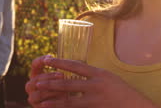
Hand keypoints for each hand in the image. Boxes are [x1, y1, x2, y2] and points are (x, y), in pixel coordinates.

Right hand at [25, 55, 65, 106]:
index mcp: (37, 76)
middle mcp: (32, 86)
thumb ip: (60, 71)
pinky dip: (52, 99)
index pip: (34, 65)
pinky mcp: (37, 107)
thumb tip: (65, 61)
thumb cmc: (66, 90)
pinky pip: (42, 103)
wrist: (67, 105)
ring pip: (38, 91)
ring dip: (51, 88)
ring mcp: (32, 97)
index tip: (51, 56)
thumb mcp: (64, 79)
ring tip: (64, 88)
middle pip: (35, 78)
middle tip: (62, 75)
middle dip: (49, 76)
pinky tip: (63, 97)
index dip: (40, 60)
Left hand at [31, 57, 157, 107]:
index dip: (59, 62)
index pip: (75, 66)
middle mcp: (97, 86)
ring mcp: (96, 100)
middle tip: (37, 82)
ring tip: (41, 101)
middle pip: (69, 83)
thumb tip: (75, 70)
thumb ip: (92, 75)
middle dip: (51, 83)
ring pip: (70, 100)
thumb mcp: (109, 78)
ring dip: (54, 101)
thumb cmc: (123, 92)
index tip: (46, 60)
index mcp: (99, 74)